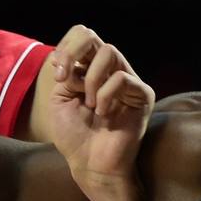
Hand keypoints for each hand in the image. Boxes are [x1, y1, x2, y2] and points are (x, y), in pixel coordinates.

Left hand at [45, 26, 155, 191]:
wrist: (91, 165)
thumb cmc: (75, 136)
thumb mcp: (59, 98)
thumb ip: (66, 72)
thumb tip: (73, 58)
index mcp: (89, 68)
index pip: (81, 36)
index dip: (66, 47)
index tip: (58, 74)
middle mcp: (109, 70)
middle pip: (92, 35)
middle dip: (72, 53)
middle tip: (65, 79)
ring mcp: (127, 81)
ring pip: (109, 52)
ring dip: (91, 79)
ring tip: (89, 103)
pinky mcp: (142, 95)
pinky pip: (122, 78)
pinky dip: (106, 95)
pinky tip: (103, 113)